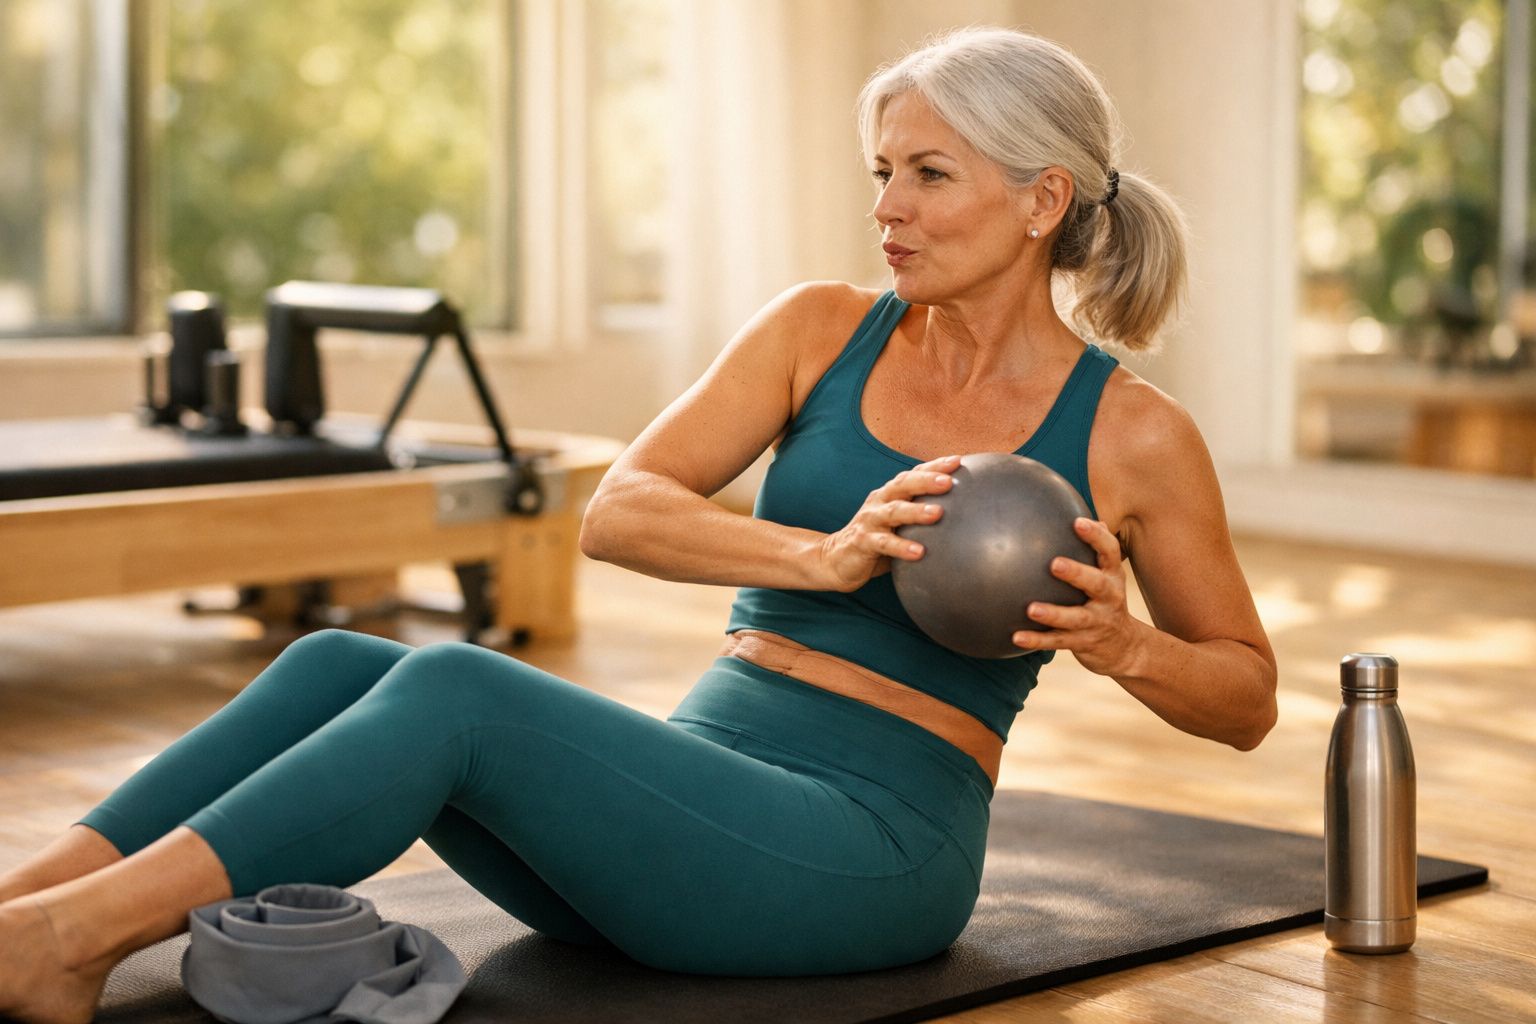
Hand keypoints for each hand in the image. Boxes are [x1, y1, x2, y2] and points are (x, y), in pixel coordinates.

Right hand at [817, 454, 962, 591]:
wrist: (837, 560)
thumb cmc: (877, 540)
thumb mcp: (898, 524)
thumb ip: (920, 516)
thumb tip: (962, 515)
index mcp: (890, 494)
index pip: (913, 474)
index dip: (934, 466)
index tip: (958, 460)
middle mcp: (880, 501)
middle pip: (903, 485)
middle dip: (926, 481)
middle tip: (949, 481)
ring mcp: (870, 520)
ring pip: (894, 511)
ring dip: (916, 511)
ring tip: (938, 513)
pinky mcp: (862, 542)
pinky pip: (883, 543)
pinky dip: (901, 546)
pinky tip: (919, 552)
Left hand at [1011, 517, 1143, 676]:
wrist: (1125, 647)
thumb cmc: (1106, 600)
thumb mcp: (1108, 574)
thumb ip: (1095, 549)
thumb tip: (1082, 514)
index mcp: (1112, 576)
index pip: (1110, 552)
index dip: (1096, 537)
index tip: (1078, 522)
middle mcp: (1108, 598)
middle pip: (1096, 584)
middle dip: (1076, 573)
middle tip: (1054, 564)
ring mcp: (1096, 623)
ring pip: (1075, 618)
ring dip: (1053, 613)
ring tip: (1031, 609)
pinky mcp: (1083, 643)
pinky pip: (1058, 642)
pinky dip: (1038, 640)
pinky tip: (1016, 637)